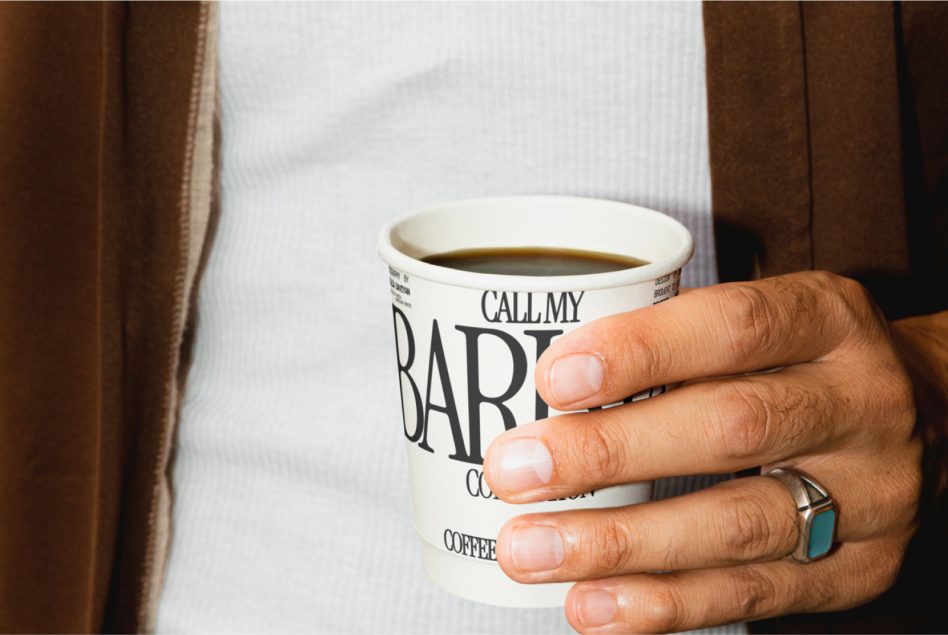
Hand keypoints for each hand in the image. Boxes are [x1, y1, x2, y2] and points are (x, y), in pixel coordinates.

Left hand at [482, 271, 923, 632]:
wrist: (923, 418)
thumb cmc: (802, 361)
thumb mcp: (763, 321)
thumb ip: (677, 343)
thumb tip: (548, 389)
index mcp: (828, 320)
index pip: (734, 327)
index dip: (640, 352)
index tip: (552, 379)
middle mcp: (859, 403)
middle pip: (732, 427)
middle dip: (609, 454)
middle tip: (514, 472)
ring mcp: (866, 494)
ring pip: (737, 524)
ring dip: (619, 543)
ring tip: (529, 550)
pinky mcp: (855, 570)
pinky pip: (753, 595)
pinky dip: (663, 603)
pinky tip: (592, 604)